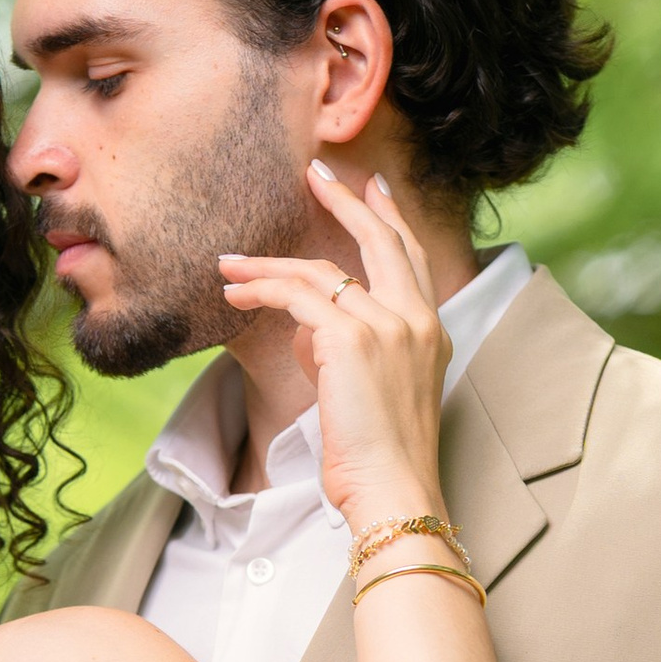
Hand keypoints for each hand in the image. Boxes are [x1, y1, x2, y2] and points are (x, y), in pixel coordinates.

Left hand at [218, 164, 449, 544]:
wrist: (393, 490)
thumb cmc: (379, 458)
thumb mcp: (373, 395)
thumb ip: (346, 353)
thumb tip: (305, 331)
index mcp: (430, 331)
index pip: (410, 258)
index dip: (389, 218)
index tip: (371, 188)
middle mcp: (415, 319)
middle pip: (379, 240)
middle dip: (344, 200)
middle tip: (314, 171)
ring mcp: (386, 325)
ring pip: (319, 272)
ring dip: (268, 265)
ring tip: (230, 265)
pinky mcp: (350, 339)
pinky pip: (295, 297)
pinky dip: (260, 290)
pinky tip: (234, 293)